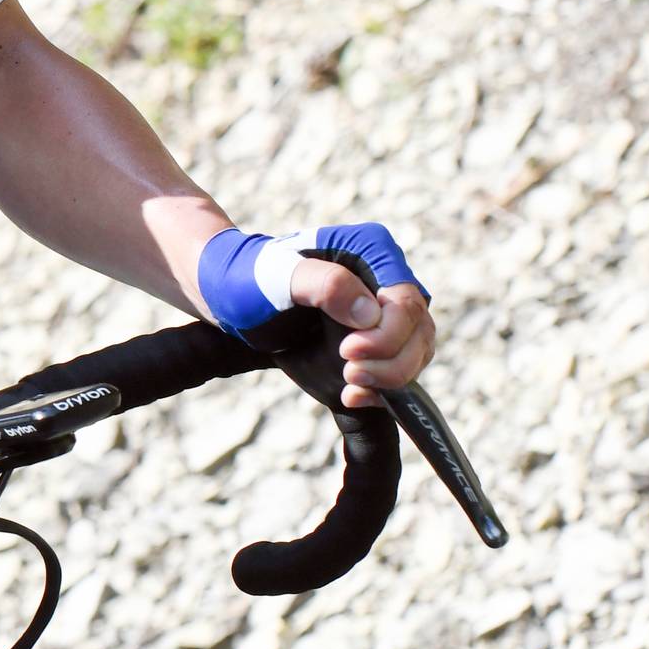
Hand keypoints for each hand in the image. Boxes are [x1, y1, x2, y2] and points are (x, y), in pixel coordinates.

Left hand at [198, 221, 436, 407]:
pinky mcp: (374, 345)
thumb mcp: (277, 276)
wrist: (230, 297)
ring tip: (349, 387)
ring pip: (415, 355)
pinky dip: (382, 391)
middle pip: (418, 333)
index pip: (406, 302)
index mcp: (373, 252)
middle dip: (391, 363)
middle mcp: (388, 282)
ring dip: (388, 379)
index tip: (348, 353)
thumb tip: (369, 313)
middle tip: (349, 374)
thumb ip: (323, 284)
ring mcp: (384, 316)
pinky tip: (351, 396)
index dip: (388, 335)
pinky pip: (396, 372)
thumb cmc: (250, 277)